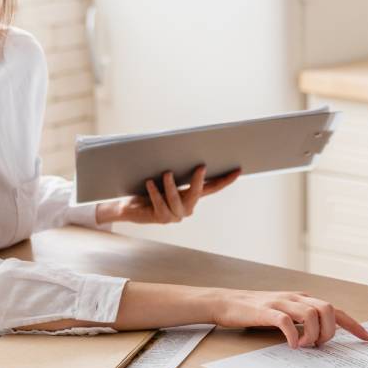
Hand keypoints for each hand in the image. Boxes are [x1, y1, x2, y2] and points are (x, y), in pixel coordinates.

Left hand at [96, 166, 239, 224]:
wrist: (130, 207)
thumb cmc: (148, 188)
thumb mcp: (164, 177)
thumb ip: (176, 169)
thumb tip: (184, 150)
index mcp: (191, 197)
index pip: (212, 187)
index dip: (225, 180)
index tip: (238, 170)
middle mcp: (187, 208)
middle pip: (198, 193)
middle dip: (199, 180)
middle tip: (200, 166)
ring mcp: (175, 215)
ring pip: (175, 198)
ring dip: (170, 185)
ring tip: (166, 173)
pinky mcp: (162, 218)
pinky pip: (160, 203)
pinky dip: (154, 192)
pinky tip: (150, 182)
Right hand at [207, 289, 367, 348]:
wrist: (226, 303)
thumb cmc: (257, 312)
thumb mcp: (285, 313)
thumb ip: (302, 321)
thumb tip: (321, 338)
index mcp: (303, 299)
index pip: (335, 310)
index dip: (352, 324)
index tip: (367, 338)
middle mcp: (296, 298)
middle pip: (328, 309)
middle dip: (330, 331)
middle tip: (320, 345)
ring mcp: (281, 303)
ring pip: (312, 313)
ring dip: (314, 334)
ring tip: (305, 346)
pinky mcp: (266, 311)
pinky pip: (286, 321)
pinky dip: (293, 335)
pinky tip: (293, 345)